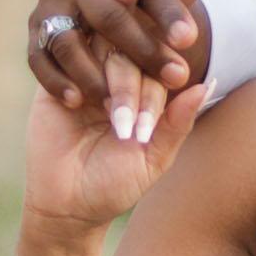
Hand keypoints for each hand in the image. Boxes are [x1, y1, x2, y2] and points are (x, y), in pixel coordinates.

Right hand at [18, 55, 207, 235]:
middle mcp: (116, 78)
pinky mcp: (50, 82)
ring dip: (105, 81)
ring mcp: (83, 76)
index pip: (159, 64)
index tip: (146, 128)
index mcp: (146, 92)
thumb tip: (204, 86)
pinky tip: (73, 107)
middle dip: (131, 88)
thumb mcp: (153, 158)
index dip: (158, 85)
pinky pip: (61, 56)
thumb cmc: (114, 185)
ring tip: (102, 118)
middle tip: (124, 128)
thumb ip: (178, 124)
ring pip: (98, 48)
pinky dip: (72, 78)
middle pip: (129, 51)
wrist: (66, 207)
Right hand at [29, 0, 239, 138]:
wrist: (114, 14)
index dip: (169, 12)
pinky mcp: (35, 29)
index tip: (190, 40)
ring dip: (96, 75)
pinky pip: (40, 57)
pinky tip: (80, 102)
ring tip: (121, 102)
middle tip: (175, 78)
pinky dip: (58, 80)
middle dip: (143, 50)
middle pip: (108, 15)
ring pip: (69, 40)